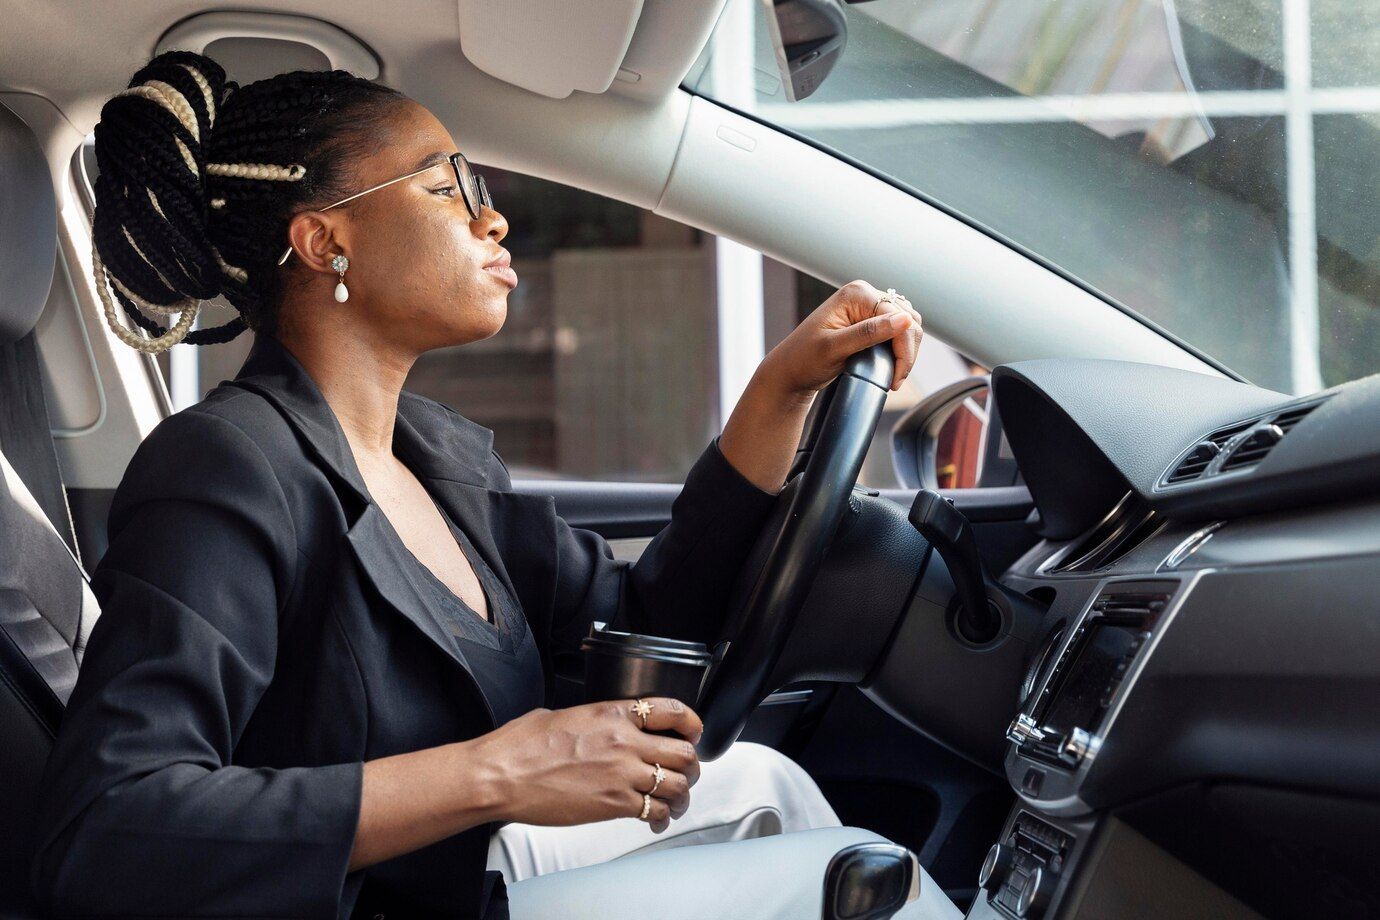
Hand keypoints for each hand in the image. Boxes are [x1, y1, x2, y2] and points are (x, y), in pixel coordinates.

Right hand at [471, 697, 702, 833]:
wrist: (502, 776)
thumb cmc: (521, 745)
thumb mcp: (564, 714)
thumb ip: (593, 717)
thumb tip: (599, 723)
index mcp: (614, 713)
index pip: (673, 711)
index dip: (692, 723)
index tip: (693, 732)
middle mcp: (625, 742)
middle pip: (684, 754)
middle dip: (692, 765)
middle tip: (686, 772)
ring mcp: (623, 775)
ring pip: (678, 785)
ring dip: (682, 795)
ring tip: (675, 801)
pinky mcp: (615, 804)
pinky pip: (655, 811)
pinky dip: (661, 817)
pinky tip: (655, 819)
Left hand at [760, 280, 923, 394]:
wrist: (789, 372)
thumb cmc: (804, 359)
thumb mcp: (834, 348)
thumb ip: (869, 333)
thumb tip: (905, 320)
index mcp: (856, 294)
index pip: (899, 317)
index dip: (904, 350)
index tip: (897, 378)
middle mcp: (864, 295)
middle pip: (908, 319)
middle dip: (907, 352)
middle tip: (895, 380)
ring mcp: (867, 308)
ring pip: (906, 326)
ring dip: (905, 352)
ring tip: (893, 376)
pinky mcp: (868, 321)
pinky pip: (897, 331)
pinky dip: (899, 349)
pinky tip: (891, 366)